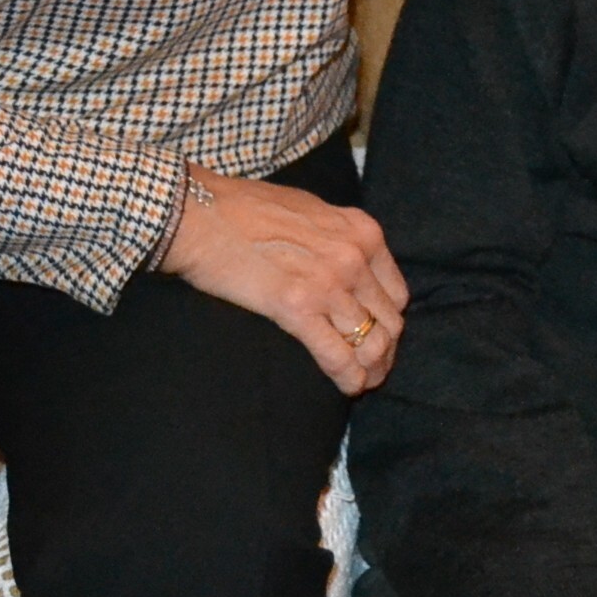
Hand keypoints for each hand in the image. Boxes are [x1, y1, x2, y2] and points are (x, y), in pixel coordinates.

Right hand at [157, 170, 406, 393]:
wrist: (201, 214)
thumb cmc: (244, 208)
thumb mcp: (310, 209)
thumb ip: (335, 236)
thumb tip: (342, 258)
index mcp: (362, 231)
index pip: (395, 291)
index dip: (389, 319)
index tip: (377, 334)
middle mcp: (355, 257)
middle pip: (389, 320)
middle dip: (385, 350)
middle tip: (374, 368)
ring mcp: (329, 283)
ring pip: (371, 342)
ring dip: (371, 369)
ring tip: (363, 383)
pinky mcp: (297, 308)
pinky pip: (338, 355)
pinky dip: (349, 377)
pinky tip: (348, 388)